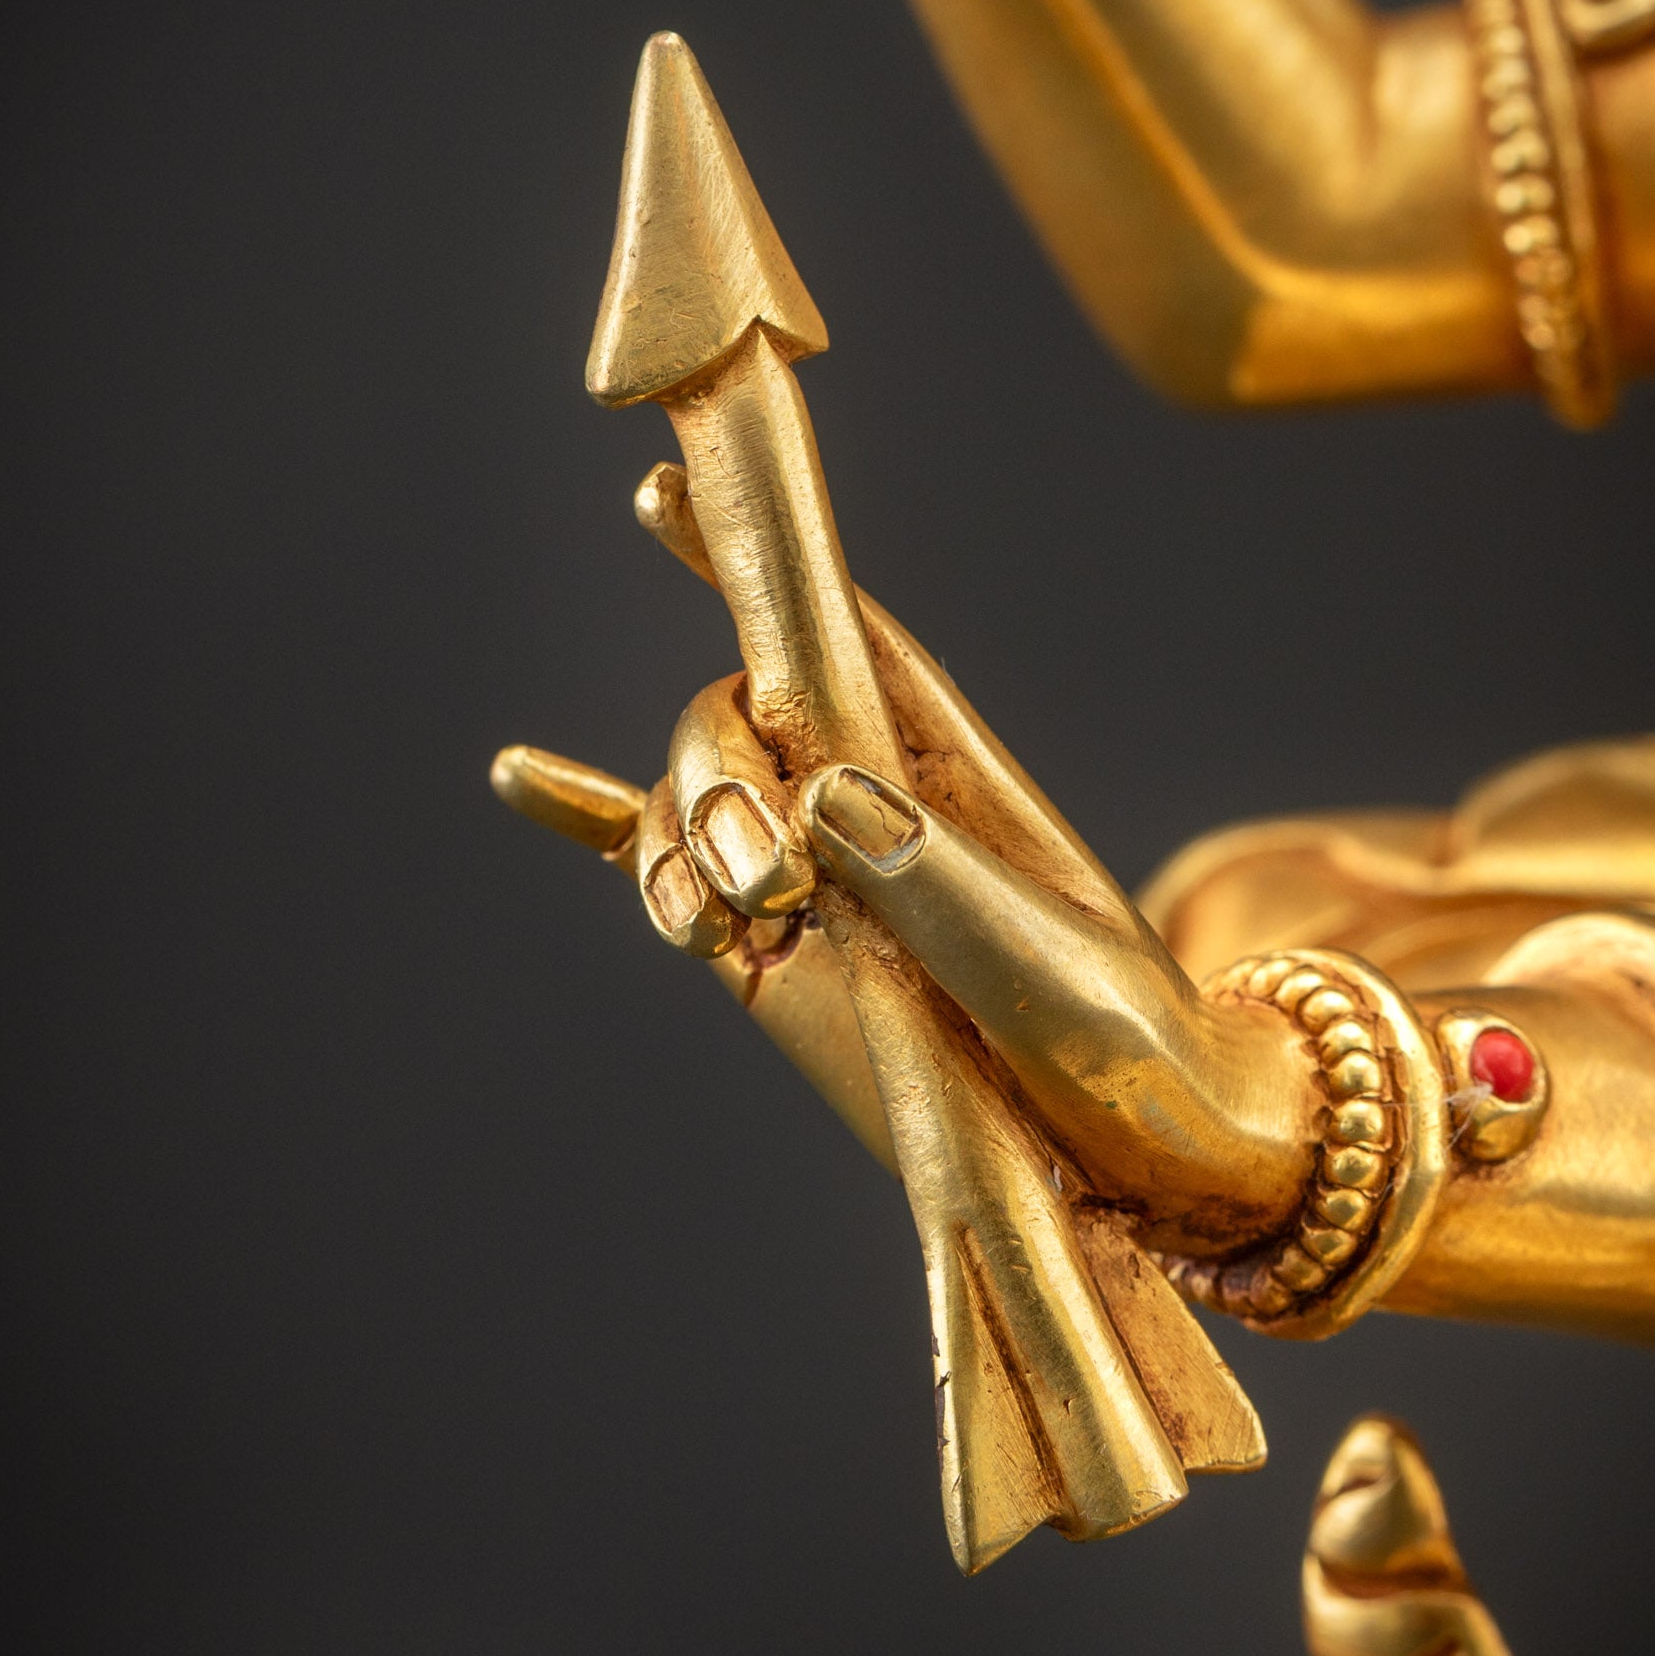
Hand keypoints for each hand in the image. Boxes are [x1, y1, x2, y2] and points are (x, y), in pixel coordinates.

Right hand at [503, 475, 1317, 1261]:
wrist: (1131, 1163)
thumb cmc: (1119, 1046)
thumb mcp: (1047, 969)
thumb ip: (942, 888)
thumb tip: (825, 794)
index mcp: (943, 769)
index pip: (837, 636)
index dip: (753, 562)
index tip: (659, 492)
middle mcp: (864, 807)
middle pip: (737, 724)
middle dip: (715, 776)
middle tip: (765, 887)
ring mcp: (809, 884)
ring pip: (689, 806)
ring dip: (673, 844)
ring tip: (717, 927)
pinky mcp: (771, 963)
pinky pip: (666, 882)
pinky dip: (597, 830)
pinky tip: (523, 773)